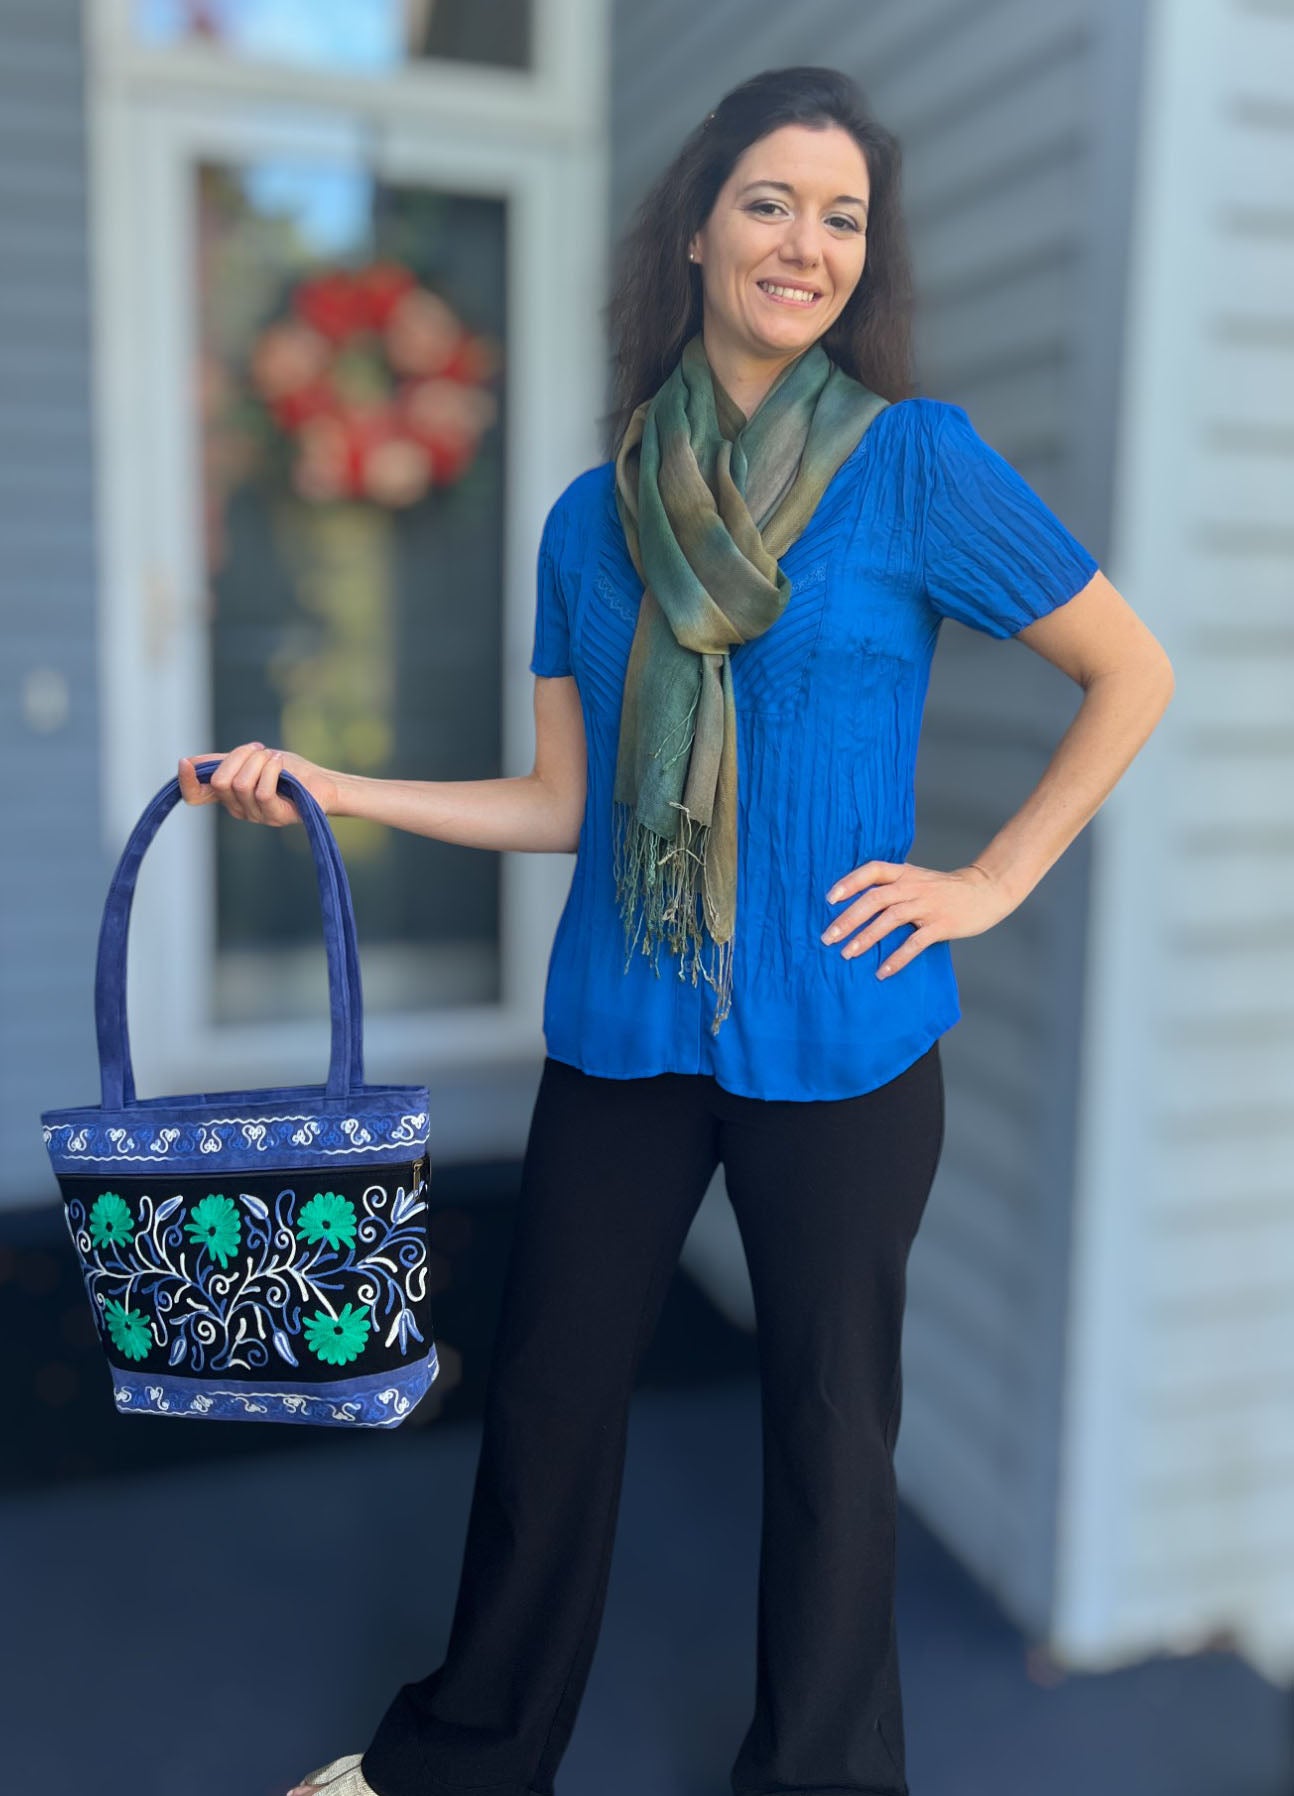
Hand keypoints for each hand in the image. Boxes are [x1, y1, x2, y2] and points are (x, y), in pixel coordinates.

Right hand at [177, 742, 340, 826]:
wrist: (321, 782)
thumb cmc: (288, 771)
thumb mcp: (250, 760)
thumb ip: (221, 761)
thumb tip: (188, 762)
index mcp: (228, 795)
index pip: (196, 796)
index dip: (186, 782)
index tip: (185, 762)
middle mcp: (237, 808)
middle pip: (220, 780)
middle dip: (239, 756)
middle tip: (259, 750)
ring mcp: (255, 815)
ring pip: (241, 784)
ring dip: (259, 762)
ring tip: (274, 758)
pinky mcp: (275, 817)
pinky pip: (262, 791)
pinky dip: (271, 771)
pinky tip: (280, 764)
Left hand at [820, 859, 1014, 978]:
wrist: (985, 890)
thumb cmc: (945, 888)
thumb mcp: (917, 878)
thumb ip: (893, 885)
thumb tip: (857, 901)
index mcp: (905, 873)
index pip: (872, 871)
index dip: (849, 883)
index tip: (829, 899)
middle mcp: (913, 886)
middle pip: (875, 899)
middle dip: (848, 919)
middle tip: (828, 937)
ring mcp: (928, 906)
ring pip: (890, 920)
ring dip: (866, 938)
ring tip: (847, 954)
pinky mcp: (941, 925)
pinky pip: (914, 943)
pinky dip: (897, 959)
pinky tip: (882, 972)